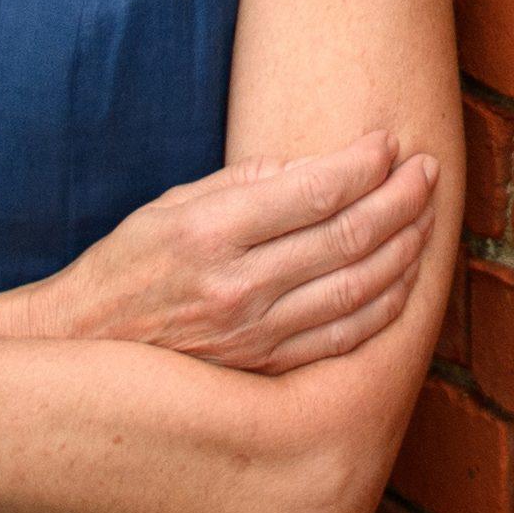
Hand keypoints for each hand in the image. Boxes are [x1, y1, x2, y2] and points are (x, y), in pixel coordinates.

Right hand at [40, 132, 439, 372]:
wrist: (86, 349)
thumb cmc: (129, 264)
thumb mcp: (173, 204)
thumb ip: (244, 182)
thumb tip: (315, 168)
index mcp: (210, 231)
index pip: (313, 191)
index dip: (363, 164)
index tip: (389, 143)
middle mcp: (237, 286)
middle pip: (347, 238)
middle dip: (399, 199)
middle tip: (427, 171)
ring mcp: (256, 335)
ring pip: (358, 290)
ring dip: (405, 249)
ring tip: (427, 216)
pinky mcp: (268, 369)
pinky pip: (345, 338)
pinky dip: (386, 306)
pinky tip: (405, 277)